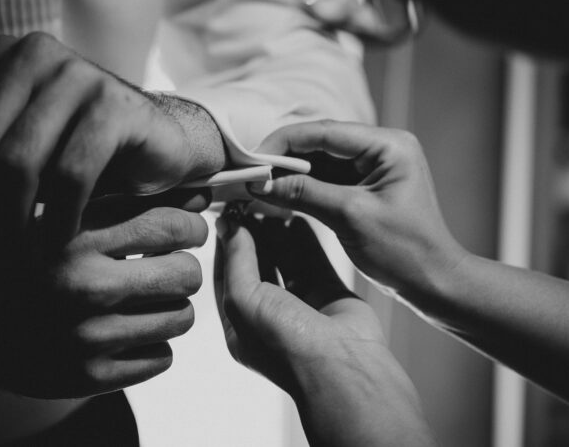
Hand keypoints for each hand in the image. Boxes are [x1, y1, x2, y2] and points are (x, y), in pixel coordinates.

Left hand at [0, 33, 225, 244]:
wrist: (158, 144)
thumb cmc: (80, 151)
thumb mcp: (18, 144)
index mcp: (1, 55)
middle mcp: (36, 54)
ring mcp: (79, 76)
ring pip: (19, 162)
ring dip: (14, 219)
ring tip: (21, 248)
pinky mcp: (117, 108)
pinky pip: (71, 176)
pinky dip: (60, 218)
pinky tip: (60, 239)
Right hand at [0, 197, 207, 398]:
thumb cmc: (33, 258)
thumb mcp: (73, 218)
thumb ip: (136, 202)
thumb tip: (203, 196)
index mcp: (78, 238)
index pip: (173, 226)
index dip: (191, 228)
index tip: (185, 232)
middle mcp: (83, 288)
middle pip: (187, 275)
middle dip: (183, 269)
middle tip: (167, 269)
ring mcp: (86, 337)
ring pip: (181, 318)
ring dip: (171, 308)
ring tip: (145, 302)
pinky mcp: (90, 376)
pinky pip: (162, 357)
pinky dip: (152, 345)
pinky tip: (127, 333)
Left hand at [214, 210, 433, 446]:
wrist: (342, 368)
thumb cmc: (285, 344)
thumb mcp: (244, 301)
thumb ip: (238, 261)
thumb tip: (231, 226)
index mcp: (241, 326)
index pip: (226, 277)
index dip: (226, 246)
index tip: (226, 214)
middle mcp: (270, 316)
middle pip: (257, 266)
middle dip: (253, 235)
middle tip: (250, 202)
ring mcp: (302, 305)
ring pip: (286, 260)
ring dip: (278, 234)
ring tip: (272, 204)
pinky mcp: (330, 294)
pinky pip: (314, 261)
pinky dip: (306, 240)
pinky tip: (298, 216)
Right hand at [248, 120, 464, 300]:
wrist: (432, 282)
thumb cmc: (404, 250)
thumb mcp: (350, 217)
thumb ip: (304, 194)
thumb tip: (260, 183)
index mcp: (389, 145)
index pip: (325, 132)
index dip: (283, 142)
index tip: (251, 158)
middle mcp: (382, 148)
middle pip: (320, 144)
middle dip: (283, 159)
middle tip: (248, 174)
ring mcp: (375, 167)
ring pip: (320, 162)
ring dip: (290, 174)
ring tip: (257, 186)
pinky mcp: (366, 186)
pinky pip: (327, 179)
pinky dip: (303, 188)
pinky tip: (277, 196)